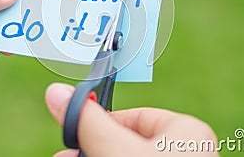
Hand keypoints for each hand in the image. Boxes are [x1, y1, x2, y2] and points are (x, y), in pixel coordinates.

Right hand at [45, 83, 218, 156]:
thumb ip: (86, 121)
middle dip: (90, 149)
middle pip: (125, 143)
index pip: (134, 116)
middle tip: (64, 156)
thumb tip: (57, 92)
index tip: (74, 133)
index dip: (100, 123)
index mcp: (185, 131)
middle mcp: (185, 153)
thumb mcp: (113, 148)